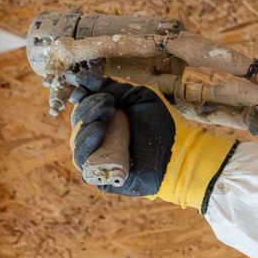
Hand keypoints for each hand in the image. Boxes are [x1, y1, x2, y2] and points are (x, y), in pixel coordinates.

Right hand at [68, 74, 236, 208]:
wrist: (180, 150)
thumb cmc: (162, 124)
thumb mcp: (138, 97)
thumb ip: (113, 88)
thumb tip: (82, 81)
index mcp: (106, 122)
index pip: (82, 110)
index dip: (82, 99)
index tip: (85, 89)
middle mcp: (100, 140)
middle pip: (78, 125)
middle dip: (87, 109)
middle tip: (106, 103)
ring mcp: (99, 159)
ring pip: (77, 143)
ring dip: (85, 126)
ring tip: (102, 118)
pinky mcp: (102, 177)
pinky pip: (83, 163)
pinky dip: (85, 146)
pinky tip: (98, 131)